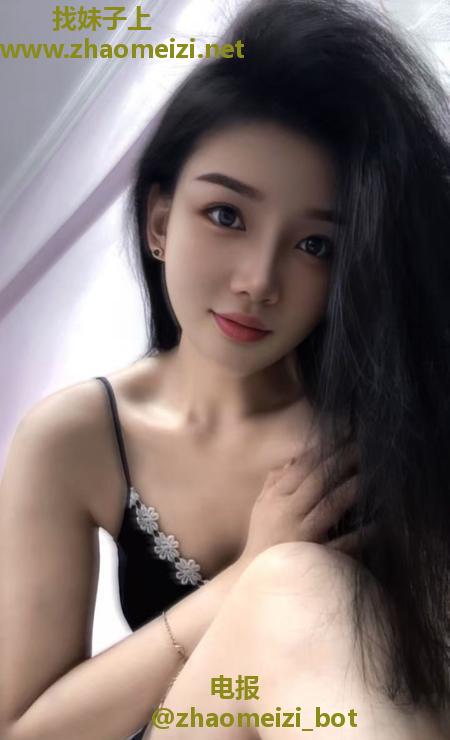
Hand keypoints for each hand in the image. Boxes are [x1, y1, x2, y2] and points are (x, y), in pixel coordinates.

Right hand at [240, 441, 368, 561]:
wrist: (255, 580)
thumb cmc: (262, 540)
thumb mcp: (262, 508)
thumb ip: (274, 482)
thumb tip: (292, 459)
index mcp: (276, 499)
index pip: (301, 468)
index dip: (322, 450)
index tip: (342, 437)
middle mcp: (288, 513)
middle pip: (318, 480)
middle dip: (340, 461)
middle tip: (362, 446)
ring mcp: (302, 536)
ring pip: (330, 506)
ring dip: (351, 488)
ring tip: (371, 474)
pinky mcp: (314, 559)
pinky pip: (341, 546)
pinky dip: (359, 536)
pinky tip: (377, 525)